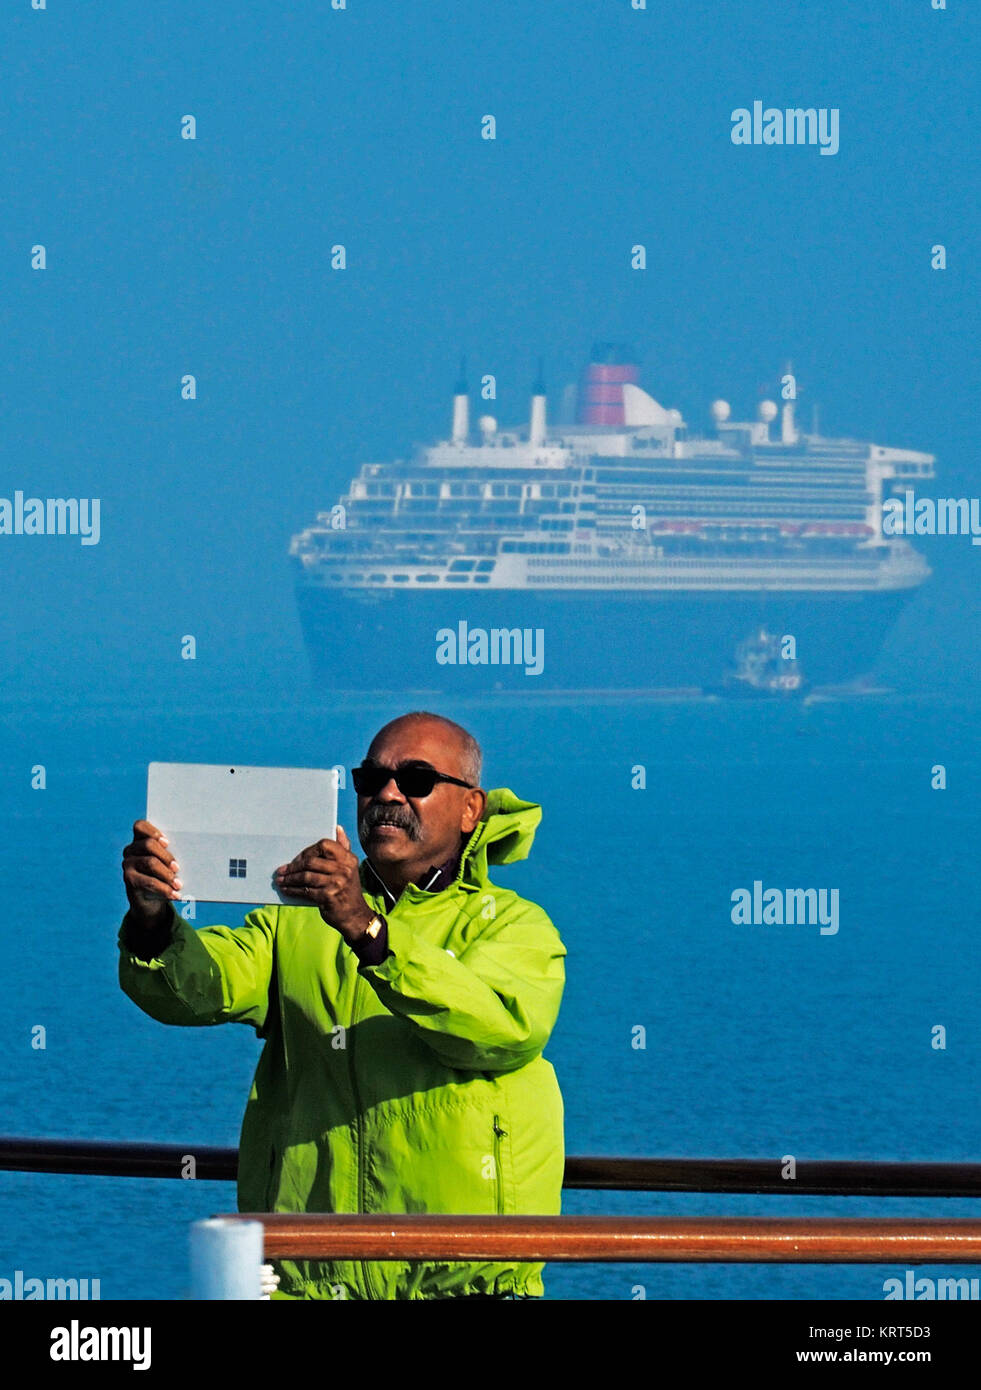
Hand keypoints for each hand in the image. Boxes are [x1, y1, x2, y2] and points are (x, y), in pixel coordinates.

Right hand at [122, 819, 181, 924]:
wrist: (151, 901)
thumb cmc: (164, 875)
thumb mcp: (168, 863)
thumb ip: (174, 853)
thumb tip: (192, 850)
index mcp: (140, 839)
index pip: (140, 826)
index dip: (153, 832)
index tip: (168, 843)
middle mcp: (131, 849)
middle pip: (148, 844)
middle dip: (166, 856)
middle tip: (177, 867)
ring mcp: (128, 864)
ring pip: (150, 862)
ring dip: (167, 874)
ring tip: (179, 884)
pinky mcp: (129, 879)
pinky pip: (148, 882)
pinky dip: (164, 889)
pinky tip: (174, 894)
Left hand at [274, 826, 370, 941]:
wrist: (355, 915)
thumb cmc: (348, 889)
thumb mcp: (350, 867)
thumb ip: (343, 848)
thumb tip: (337, 828)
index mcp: (348, 858)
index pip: (325, 845)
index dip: (308, 850)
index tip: (298, 858)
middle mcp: (344, 869)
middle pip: (311, 862)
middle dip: (293, 866)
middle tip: (282, 870)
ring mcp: (336, 883)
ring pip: (306, 877)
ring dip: (290, 879)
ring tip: (280, 880)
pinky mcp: (328, 897)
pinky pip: (306, 891)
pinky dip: (293, 890)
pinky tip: (286, 890)